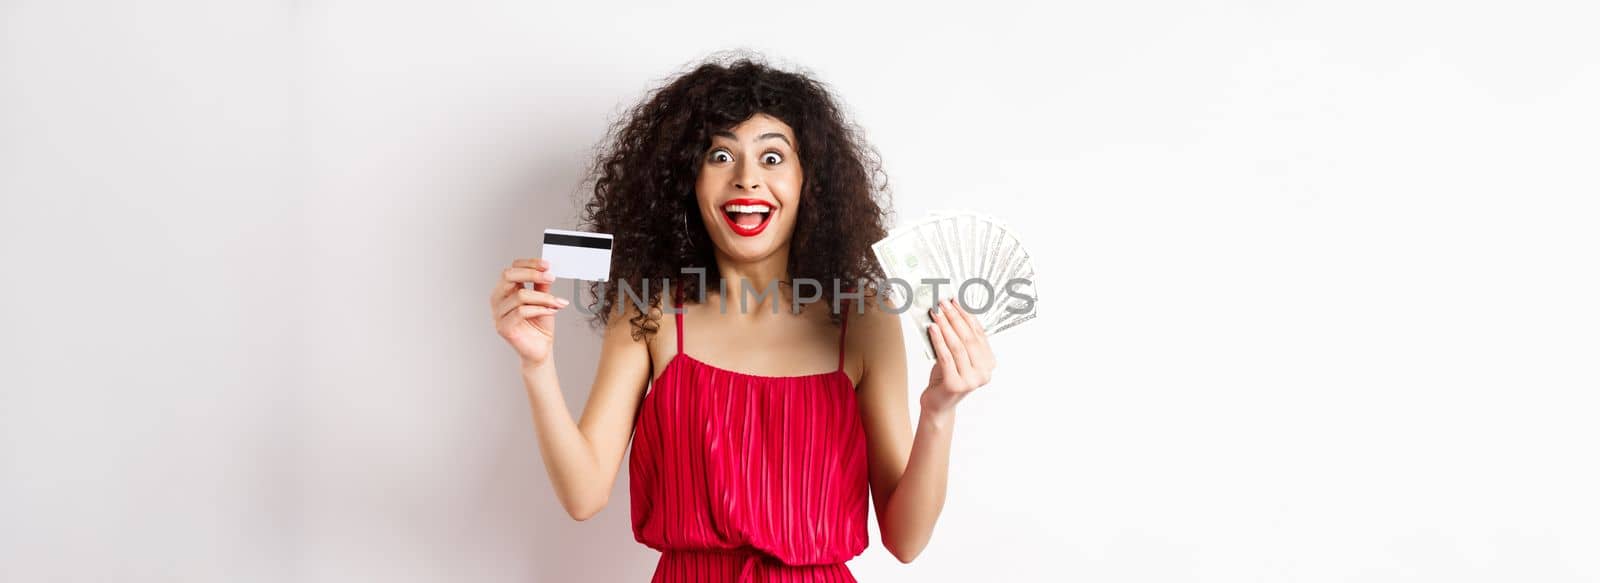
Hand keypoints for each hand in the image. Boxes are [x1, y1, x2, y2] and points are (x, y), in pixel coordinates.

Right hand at [490, 258, 569, 368]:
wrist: (540, 349)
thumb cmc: (539, 326)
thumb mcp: (543, 300)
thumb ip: (542, 285)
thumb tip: (546, 269)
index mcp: (506, 290)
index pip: (512, 268)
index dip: (529, 263)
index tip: (546, 265)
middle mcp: (499, 299)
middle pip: (508, 276)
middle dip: (532, 274)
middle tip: (550, 277)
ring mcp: (498, 313)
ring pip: (520, 295)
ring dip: (544, 297)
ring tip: (557, 302)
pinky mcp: (503, 327)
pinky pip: (521, 312)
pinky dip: (540, 309)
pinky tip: (551, 311)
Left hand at [921, 298, 996, 414]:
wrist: (938, 404)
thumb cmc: (947, 377)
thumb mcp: (957, 356)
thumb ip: (960, 338)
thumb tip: (951, 309)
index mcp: (989, 363)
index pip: (979, 333)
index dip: (966, 315)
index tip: (955, 301)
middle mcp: (984, 372)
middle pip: (969, 338)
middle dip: (955, 318)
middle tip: (943, 303)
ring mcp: (971, 380)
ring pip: (957, 346)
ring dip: (945, 326)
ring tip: (936, 313)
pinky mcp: (956, 385)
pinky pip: (946, 357)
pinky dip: (938, 340)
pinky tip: (932, 328)